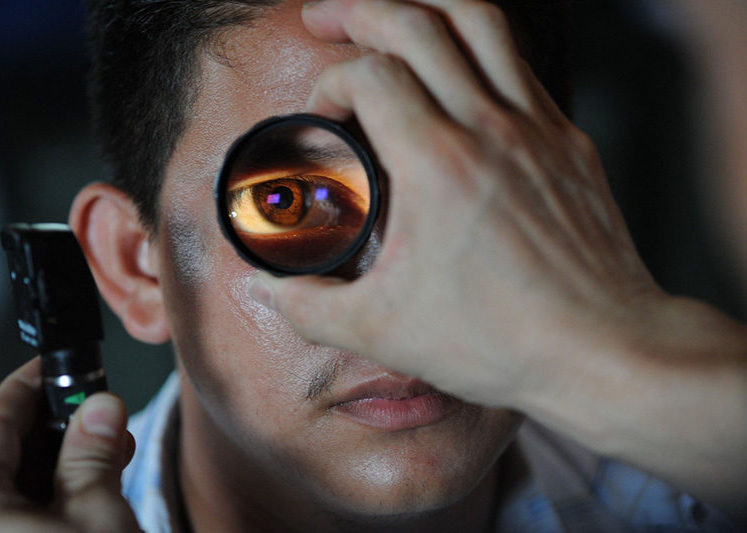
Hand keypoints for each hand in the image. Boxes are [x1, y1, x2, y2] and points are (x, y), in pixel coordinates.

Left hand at [0, 358, 141, 532]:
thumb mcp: (96, 515)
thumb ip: (95, 454)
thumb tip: (100, 409)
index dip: (32, 384)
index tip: (59, 364)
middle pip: (0, 453)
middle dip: (59, 428)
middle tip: (99, 410)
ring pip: (9, 490)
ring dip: (62, 467)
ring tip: (110, 454)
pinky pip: (14, 519)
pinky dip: (52, 502)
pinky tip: (93, 492)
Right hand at [250, 0, 659, 405]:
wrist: (602, 349)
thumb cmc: (501, 341)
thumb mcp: (382, 331)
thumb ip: (309, 307)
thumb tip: (268, 289)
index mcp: (437, 165)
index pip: (370, 75)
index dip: (329, 84)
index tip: (322, 121)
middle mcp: (490, 128)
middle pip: (418, 23)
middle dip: (359, 9)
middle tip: (324, 17)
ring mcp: (536, 127)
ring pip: (479, 20)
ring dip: (424, 3)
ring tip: (390, 11)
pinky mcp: (567, 141)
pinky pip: (517, 63)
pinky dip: (478, 46)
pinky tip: (458, 68)